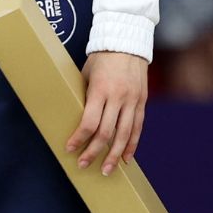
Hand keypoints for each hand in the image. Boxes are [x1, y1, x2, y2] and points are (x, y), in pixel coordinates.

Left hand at [66, 50, 147, 173]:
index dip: (79, 139)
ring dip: (114, 155)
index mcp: (100, 89)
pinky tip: (125, 159)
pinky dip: (132, 145)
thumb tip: (74, 119)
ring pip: (124, 135)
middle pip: (106, 132)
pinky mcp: (142, 101)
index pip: (89, 122)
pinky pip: (138, 127)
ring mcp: (132, 100)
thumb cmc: (102, 58)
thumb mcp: (86, 74)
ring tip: (106, 170)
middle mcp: (118, 97)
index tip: (70, 149)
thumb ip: (85, 96)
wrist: (128, 42)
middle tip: (83, 164)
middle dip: (93, 152)